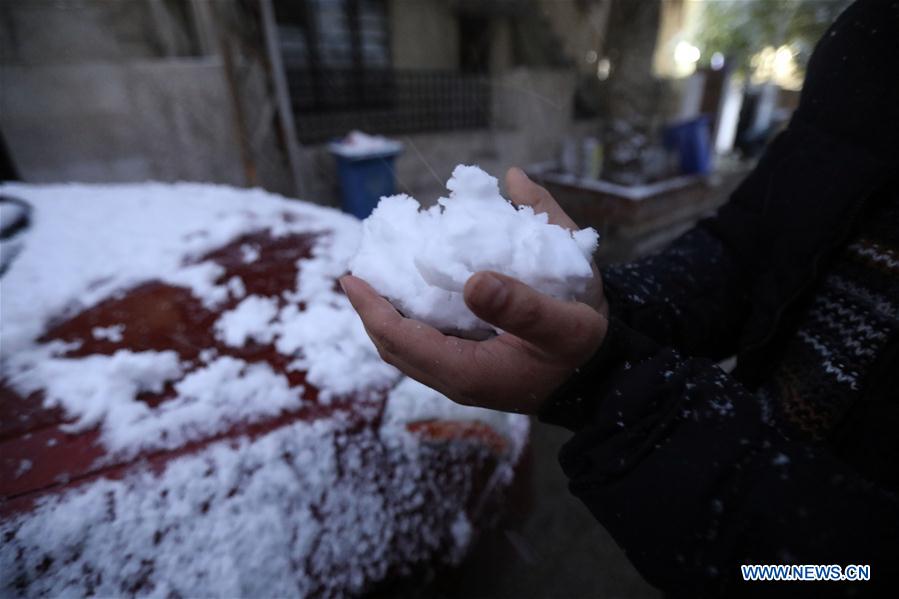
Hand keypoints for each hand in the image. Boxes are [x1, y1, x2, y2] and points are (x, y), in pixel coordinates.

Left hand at [341, 168, 607, 413]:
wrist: (603, 378)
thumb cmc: (583, 350)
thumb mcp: (561, 323)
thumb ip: (520, 304)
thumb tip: (471, 279)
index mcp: (468, 371)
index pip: (399, 340)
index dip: (371, 308)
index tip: (351, 276)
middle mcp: (457, 380)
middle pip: (394, 347)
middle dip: (372, 312)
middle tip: (359, 273)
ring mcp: (463, 378)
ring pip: (408, 349)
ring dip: (388, 316)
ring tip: (379, 280)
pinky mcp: (472, 370)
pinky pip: (425, 346)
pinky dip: (410, 321)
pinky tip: (415, 293)